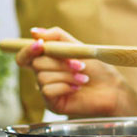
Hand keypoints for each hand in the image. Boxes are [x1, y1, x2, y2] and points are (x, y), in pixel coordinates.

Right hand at [14, 26, 136, 116]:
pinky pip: (47, 91)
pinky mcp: (52, 104)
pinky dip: (65, 86)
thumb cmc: (96, 68)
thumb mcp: (76, 46)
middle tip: (79, 65)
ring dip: (66, 75)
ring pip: (43, 77)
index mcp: (46, 61)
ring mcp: (46, 90)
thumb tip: (33, 32)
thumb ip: (55, 37)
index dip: (28, 50)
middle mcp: (43, 75)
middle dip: (59, 62)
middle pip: (36, 64)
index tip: (40, 45)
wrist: (111, 88)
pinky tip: (77, 88)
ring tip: (83, 78)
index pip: (24, 56)